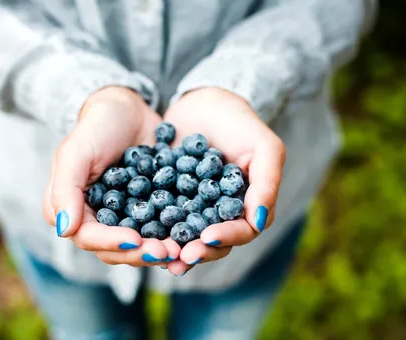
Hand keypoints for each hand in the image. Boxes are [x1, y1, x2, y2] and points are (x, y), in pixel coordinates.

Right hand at [43, 87, 179, 265]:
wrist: (129, 109)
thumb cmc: (98, 125)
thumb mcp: (77, 150)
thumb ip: (65, 188)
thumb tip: (65, 230)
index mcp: (72, 210)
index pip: (88, 237)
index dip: (111, 242)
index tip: (136, 241)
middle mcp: (96, 220)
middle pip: (115, 249)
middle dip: (140, 253)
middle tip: (167, 252)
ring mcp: (124, 218)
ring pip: (139, 245)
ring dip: (158, 250)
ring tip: (180, 250)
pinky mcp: (148, 212)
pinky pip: (159, 229)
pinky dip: (173, 235)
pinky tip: (191, 237)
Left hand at [163, 88, 285, 275]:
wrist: (202, 101)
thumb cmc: (239, 121)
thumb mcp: (263, 146)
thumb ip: (266, 182)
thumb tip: (260, 222)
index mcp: (248, 205)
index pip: (243, 231)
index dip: (227, 237)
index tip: (208, 237)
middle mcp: (221, 213)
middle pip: (213, 241)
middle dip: (198, 250)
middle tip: (181, 256)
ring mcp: (193, 208)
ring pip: (186, 236)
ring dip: (175, 248)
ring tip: (161, 257)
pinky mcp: (168, 199)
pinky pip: (161, 218)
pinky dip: (152, 227)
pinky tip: (139, 234)